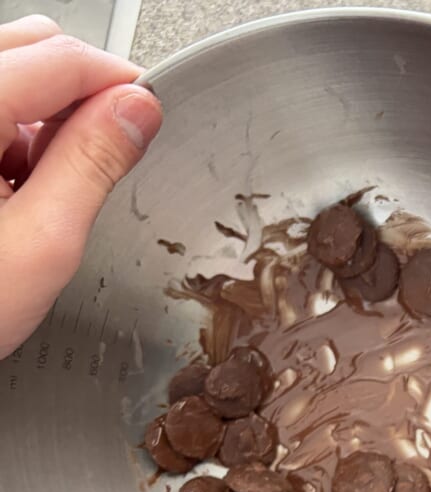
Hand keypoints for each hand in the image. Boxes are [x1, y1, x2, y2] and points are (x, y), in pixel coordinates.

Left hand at [0, 15, 161, 358]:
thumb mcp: (43, 242)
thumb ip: (93, 166)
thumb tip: (137, 112)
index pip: (61, 58)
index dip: (120, 82)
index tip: (152, 115)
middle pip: (31, 47)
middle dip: (83, 93)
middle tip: (110, 154)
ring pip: (9, 72)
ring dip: (46, 116)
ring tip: (50, 186)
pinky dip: (15, 135)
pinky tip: (17, 188)